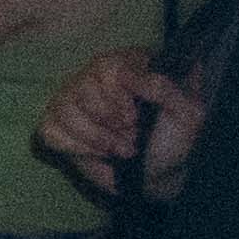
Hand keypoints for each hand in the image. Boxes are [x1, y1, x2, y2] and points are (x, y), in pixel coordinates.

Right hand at [40, 49, 203, 191]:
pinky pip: (50, 128)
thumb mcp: (188, 114)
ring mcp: (73, 98)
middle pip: (83, 85)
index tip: (134, 119)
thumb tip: (133, 77)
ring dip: (95, 136)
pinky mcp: (57, 123)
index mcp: (130, 65)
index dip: (117, 94)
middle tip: (131, 136)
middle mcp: (97, 75)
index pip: (108, 65)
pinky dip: (76, 146)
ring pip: (64, 107)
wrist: (158, 174)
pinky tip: (98, 153)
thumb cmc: (174, 140)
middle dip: (107, 120)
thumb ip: (167, 89)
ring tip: (120, 149)